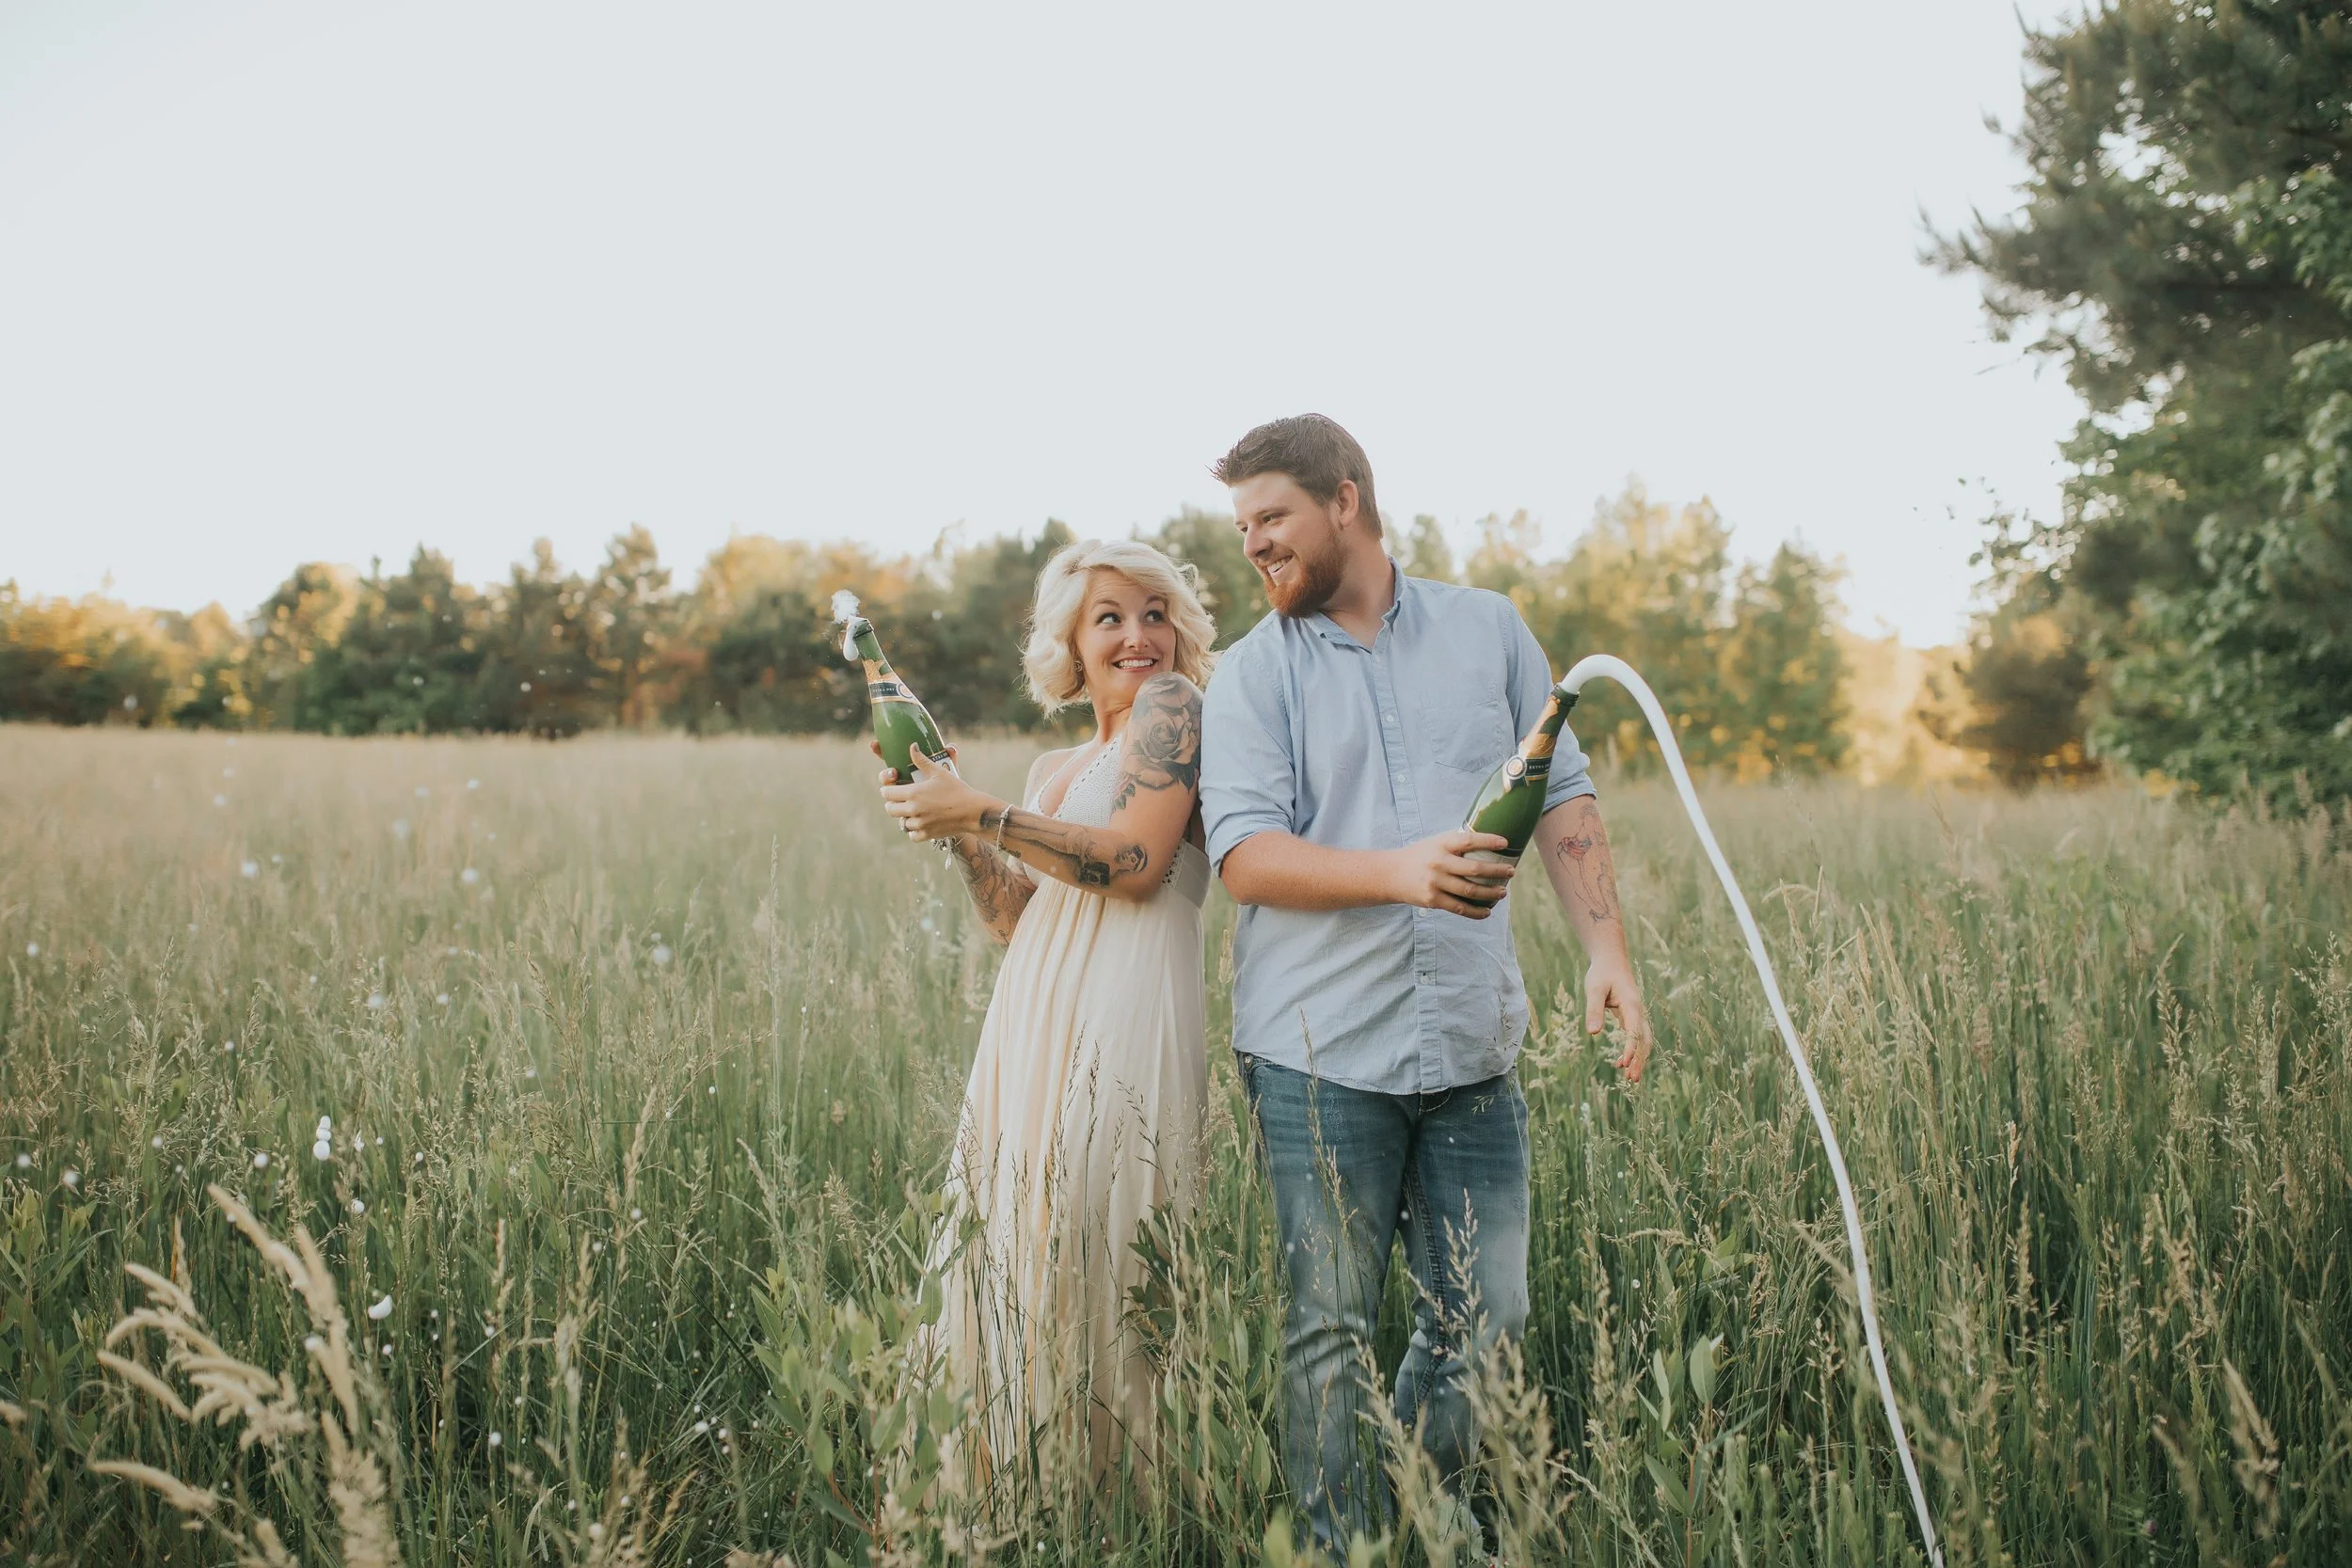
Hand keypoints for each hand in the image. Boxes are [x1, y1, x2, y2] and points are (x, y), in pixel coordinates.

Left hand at [874, 746, 992, 841]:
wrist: (973, 811)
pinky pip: (912, 835)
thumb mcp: (939, 772)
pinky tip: (921, 822)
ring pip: (901, 823)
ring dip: (904, 817)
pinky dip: (914, 830)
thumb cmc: (957, 789)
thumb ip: (922, 760)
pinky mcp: (926, 834)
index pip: (886, 793)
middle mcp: (913, 809)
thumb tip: (912, 747)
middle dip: (893, 803)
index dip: (887, 790)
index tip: (892, 789)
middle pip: (890, 809)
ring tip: (913, 811)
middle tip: (901, 800)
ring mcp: (919, 823)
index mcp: (913, 793)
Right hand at [1386, 829, 1516, 918]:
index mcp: (1441, 844)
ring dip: (1491, 893)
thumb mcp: (1435, 843)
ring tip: (1502, 892)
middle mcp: (1439, 862)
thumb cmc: (1420, 856)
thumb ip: (1457, 845)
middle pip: (1475, 869)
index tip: (1506, 843)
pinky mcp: (1433, 900)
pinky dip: (1476, 912)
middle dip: (1497, 872)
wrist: (1391, 874)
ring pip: (1470, 891)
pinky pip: (1460, 908)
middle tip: (1511, 872)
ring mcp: (1435, 883)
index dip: (1489, 841)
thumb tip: (1488, 845)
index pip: (1469, 841)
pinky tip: (1487, 911)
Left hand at [1584, 954, 1653, 1082]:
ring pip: (1642, 1040)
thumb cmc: (1602, 973)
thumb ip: (1594, 1010)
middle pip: (1644, 1039)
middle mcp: (1638, 1011)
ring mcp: (1636, 1015)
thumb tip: (1593, 1034)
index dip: (1630, 1048)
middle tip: (1632, 1079)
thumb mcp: (1594, 989)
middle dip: (1640, 1059)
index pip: (1634, 1030)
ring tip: (1631, 1078)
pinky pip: (1635, 1037)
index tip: (1624, 1063)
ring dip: (1638, 1058)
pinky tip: (1621, 1062)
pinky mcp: (1631, 1017)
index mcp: (1631, 1004)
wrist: (1610, 961)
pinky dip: (1632, 1051)